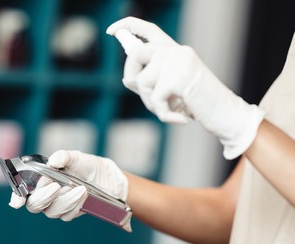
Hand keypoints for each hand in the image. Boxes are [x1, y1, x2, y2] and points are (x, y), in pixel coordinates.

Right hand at [9, 150, 127, 220]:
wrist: (110, 180)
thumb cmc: (89, 166)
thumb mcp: (77, 157)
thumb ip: (64, 157)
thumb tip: (53, 161)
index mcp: (41, 178)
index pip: (23, 189)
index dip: (17, 196)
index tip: (17, 201)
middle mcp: (47, 193)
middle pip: (34, 205)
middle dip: (43, 198)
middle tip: (55, 187)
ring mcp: (58, 204)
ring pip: (52, 211)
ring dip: (66, 201)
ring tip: (81, 188)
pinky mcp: (71, 212)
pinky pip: (68, 215)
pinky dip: (76, 205)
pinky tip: (85, 194)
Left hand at [107, 17, 264, 158]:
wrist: (227, 116)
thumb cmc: (199, 104)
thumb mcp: (171, 90)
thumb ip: (150, 81)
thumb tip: (126, 79)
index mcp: (175, 51)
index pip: (149, 30)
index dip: (128, 27)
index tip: (111, 31)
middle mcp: (177, 51)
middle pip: (136, 53)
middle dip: (131, 75)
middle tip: (141, 91)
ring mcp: (179, 62)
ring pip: (142, 82)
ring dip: (151, 104)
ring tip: (170, 110)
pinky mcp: (180, 77)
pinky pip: (154, 100)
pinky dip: (164, 115)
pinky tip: (180, 120)